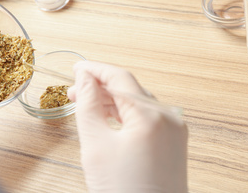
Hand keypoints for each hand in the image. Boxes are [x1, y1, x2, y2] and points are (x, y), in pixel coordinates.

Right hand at [68, 61, 187, 192]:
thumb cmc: (123, 190)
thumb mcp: (95, 144)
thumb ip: (87, 105)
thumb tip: (84, 79)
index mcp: (151, 114)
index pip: (119, 77)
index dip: (95, 69)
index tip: (77, 67)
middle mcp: (168, 117)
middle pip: (129, 89)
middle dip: (100, 86)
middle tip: (74, 89)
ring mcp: (174, 130)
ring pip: (137, 103)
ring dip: (111, 100)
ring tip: (86, 102)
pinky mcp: (173, 142)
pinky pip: (145, 117)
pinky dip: (124, 114)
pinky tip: (107, 116)